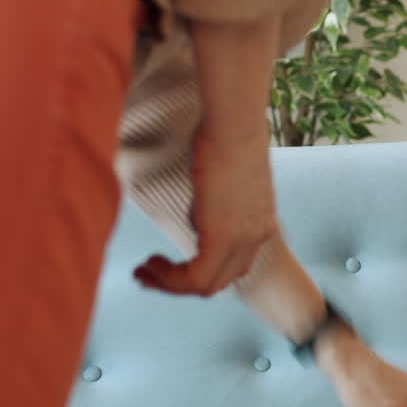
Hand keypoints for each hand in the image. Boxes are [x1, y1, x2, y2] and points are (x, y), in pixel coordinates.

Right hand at [133, 121, 274, 295]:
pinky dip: (170, 279)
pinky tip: (151, 264)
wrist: (233, 121)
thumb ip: (217, 195)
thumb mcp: (226, 173)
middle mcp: (258, 235)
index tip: (170, 263)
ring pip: (206, 285)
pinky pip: (195, 278)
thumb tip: (204, 201)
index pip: (234, 265)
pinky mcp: (224, 236)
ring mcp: (244, 238)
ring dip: (170, 284)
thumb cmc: (227, 132)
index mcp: (261, 221)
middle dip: (182, 284)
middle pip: (221, 280)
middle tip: (149, 273)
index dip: (201, 270)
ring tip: (144, 271)